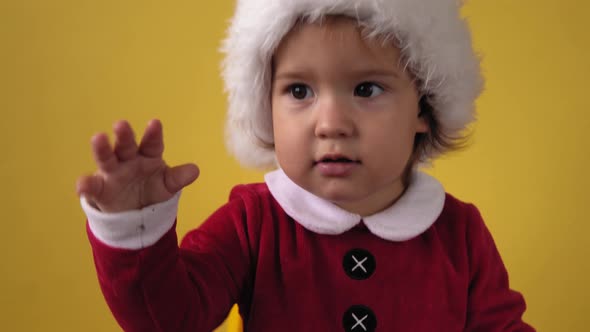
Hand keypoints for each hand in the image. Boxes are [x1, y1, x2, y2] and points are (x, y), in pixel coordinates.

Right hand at [76, 119, 198, 212]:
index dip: (153, 134)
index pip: (152, 143)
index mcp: (148, 155)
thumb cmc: (152, 189)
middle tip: (121, 124)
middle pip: (127, 146)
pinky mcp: (100, 189)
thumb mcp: (167, 185)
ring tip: (98, 138)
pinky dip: (86, 185)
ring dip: (102, 149)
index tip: (155, 123)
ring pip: (106, 159)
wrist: (136, 212)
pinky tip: (83, 184)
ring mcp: (113, 173)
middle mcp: (129, 160)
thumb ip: (178, 178)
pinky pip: (92, 186)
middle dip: (124, 135)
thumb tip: (195, 170)